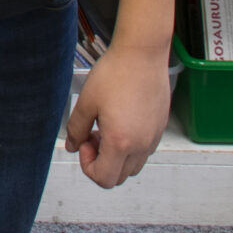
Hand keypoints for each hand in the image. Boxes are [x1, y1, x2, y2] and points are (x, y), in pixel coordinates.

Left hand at [63, 41, 169, 188]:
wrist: (142, 53)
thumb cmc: (116, 73)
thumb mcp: (87, 102)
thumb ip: (76, 129)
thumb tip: (72, 146)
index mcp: (121, 142)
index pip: (104, 178)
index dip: (88, 166)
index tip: (83, 143)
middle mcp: (141, 145)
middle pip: (119, 176)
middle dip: (101, 162)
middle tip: (92, 136)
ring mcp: (153, 137)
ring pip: (133, 165)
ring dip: (116, 156)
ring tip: (106, 127)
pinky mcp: (160, 127)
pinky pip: (144, 150)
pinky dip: (130, 146)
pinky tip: (121, 120)